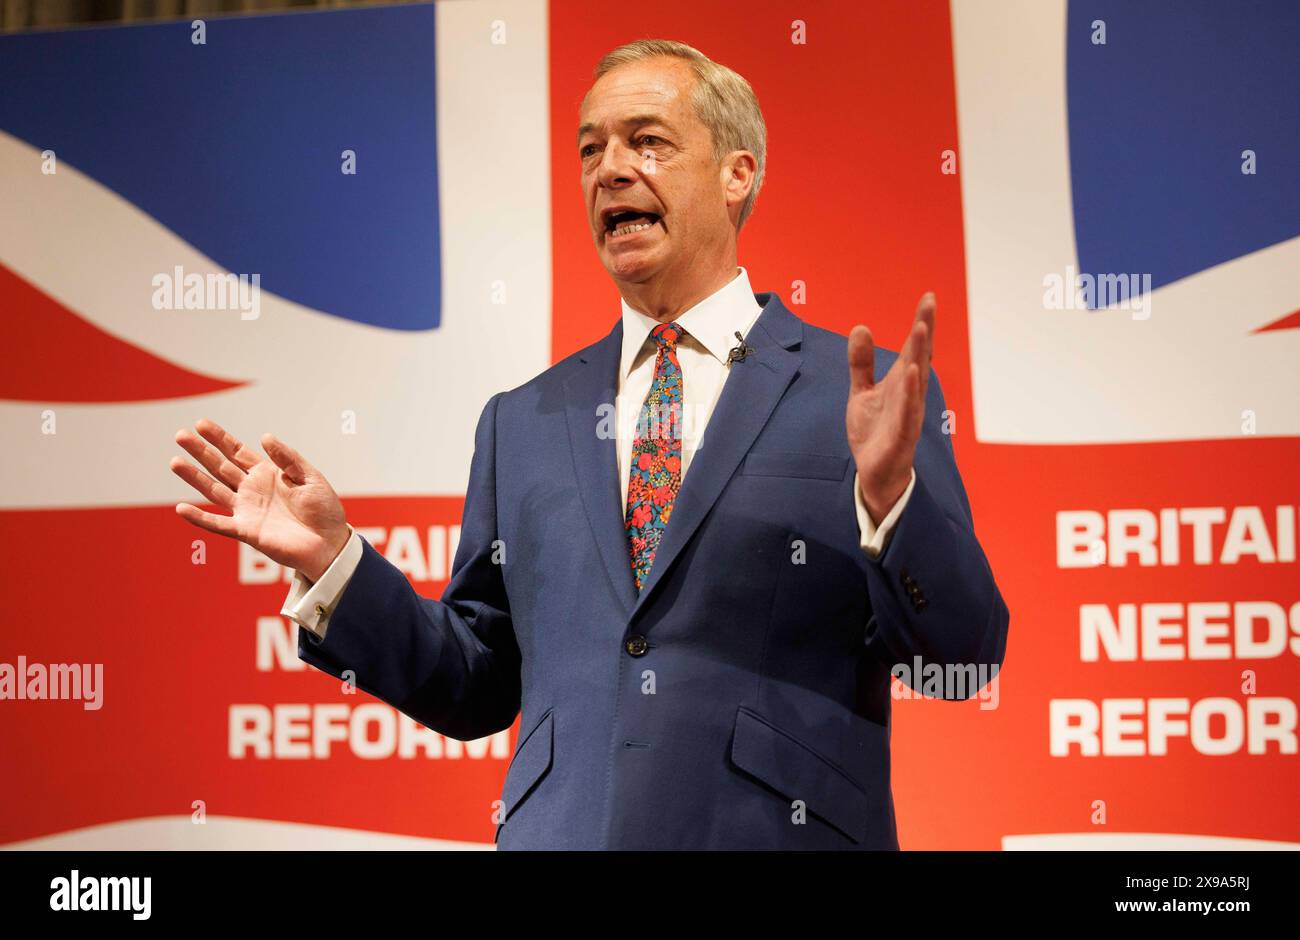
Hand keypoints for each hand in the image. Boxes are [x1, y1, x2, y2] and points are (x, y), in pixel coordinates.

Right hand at [169, 419, 349, 581]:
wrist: (330, 544)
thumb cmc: (324, 510)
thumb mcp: (311, 477)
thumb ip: (288, 458)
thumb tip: (265, 437)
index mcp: (267, 474)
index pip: (237, 452)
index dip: (219, 438)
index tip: (201, 424)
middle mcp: (252, 490)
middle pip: (220, 467)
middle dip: (201, 451)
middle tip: (180, 435)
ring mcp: (247, 511)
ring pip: (214, 491)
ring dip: (194, 477)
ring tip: (175, 461)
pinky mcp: (247, 531)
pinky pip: (219, 524)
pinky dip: (200, 518)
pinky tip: (181, 508)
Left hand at [846, 292, 934, 524]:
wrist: (875, 474)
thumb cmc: (875, 432)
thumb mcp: (862, 392)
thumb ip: (861, 362)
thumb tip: (860, 328)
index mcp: (901, 383)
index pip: (913, 349)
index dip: (921, 323)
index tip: (928, 297)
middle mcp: (909, 395)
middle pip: (919, 358)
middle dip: (924, 331)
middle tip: (929, 305)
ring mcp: (908, 414)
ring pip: (916, 381)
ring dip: (919, 355)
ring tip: (921, 329)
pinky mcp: (901, 436)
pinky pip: (908, 412)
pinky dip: (911, 394)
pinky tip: (912, 373)